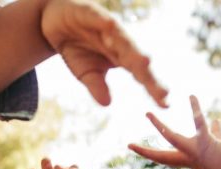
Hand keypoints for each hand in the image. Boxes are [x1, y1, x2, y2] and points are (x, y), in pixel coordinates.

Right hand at [41, 0, 167, 106]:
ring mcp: (106, 26)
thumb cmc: (77, 47)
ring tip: (145, 61)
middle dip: (149, 75)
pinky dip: (104, 22)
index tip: (166, 104)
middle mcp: (119, 42)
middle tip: (163, 91)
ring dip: (133, 49)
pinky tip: (111, 26)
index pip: (141, 75)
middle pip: (137, 59)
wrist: (55, 20)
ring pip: (122, 39)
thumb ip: (97, 86)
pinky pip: (98, 17)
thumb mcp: (85, 72)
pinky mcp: (90, 12)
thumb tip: (107, 103)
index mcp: (121, 58)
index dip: (153, 89)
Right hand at [128, 95, 220, 168]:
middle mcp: (188, 158)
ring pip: (173, 139)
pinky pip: (199, 123)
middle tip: (128, 145)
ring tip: (147, 114)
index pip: (164, 157)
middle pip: (161, 156)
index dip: (147, 153)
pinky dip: (195, 109)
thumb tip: (215, 121)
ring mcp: (196, 151)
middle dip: (145, 152)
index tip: (132, 147)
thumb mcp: (219, 145)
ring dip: (159, 127)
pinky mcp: (207, 143)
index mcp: (188, 158)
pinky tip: (191, 97)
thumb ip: (215, 133)